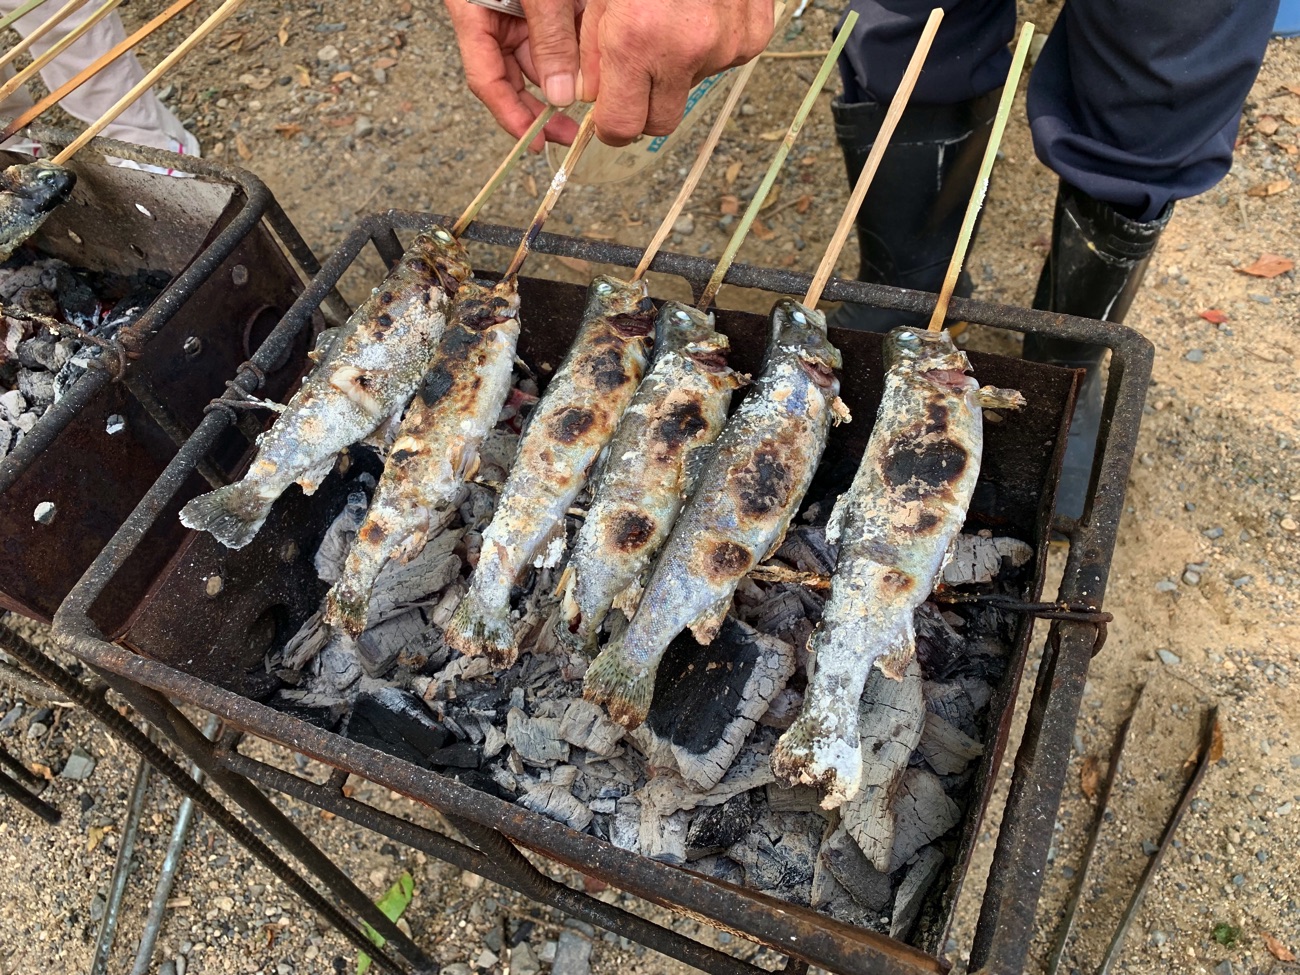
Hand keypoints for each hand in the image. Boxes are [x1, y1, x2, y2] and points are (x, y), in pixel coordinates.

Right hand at [443, 0, 581, 148]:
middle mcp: (492, 18)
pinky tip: (594, 70)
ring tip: (590, 101)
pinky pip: (558, 34)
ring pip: (540, 58)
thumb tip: (560, 95)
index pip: (486, 80)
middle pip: (513, 76)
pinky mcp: (539, 4)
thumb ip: (549, 36)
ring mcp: (515, 11)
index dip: (511, 117)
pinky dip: (577, 53)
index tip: (534, 143)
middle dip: (541, 108)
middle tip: (568, 133)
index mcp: (472, 13)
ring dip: (565, 80)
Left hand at [579, 0, 773, 145]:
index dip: (610, 123)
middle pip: (660, 122)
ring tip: (669, 17)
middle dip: (643, 105)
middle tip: (634, 70)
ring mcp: (726, 45)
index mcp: (638, 40)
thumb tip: (583, 93)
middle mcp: (686, 49)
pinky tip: (698, 11)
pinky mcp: (753, 36)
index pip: (622, 126)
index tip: (606, 112)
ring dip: (676, 66)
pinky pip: (723, 61)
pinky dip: (708, 45)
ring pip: (692, 86)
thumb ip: (585, 47)